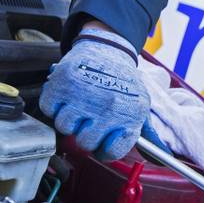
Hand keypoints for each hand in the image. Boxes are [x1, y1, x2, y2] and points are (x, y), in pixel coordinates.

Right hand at [39, 28, 148, 159]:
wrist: (108, 48)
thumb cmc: (122, 79)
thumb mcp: (140, 103)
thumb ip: (140, 130)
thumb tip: (155, 154)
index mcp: (128, 115)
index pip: (111, 152)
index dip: (105, 149)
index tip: (103, 140)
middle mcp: (107, 107)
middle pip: (84, 143)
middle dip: (85, 134)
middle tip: (89, 120)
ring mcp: (83, 95)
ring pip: (64, 127)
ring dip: (69, 119)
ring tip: (79, 105)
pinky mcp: (62, 83)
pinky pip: (48, 109)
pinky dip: (53, 104)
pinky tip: (67, 96)